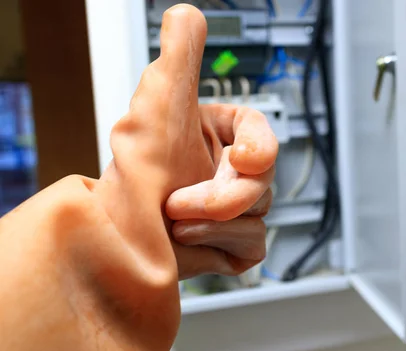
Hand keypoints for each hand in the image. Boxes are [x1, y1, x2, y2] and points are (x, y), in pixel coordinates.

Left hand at [99, 4, 277, 279]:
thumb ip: (179, 57)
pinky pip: (253, 242)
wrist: (115, 238)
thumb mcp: (159, 104)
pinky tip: (188, 240)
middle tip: (181, 200)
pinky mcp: (233, 246)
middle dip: (224, 195)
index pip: (261, 133)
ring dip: (214, 220)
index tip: (242, 157)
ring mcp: (233, 212)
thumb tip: (186, 16)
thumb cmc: (134, 173)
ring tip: (174, 220)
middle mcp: (227, 173)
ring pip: (259, 212)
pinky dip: (220, 243)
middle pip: (264, 180)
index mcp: (217, 137)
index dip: (261, 146)